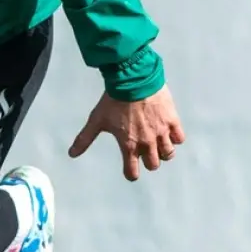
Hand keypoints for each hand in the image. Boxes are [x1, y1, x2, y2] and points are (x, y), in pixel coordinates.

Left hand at [68, 86, 185, 180]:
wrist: (133, 79)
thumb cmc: (113, 100)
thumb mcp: (97, 120)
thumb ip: (84, 139)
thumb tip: (71, 154)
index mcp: (129, 145)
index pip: (132, 171)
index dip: (131, 173)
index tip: (130, 170)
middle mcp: (147, 142)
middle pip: (153, 165)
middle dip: (148, 161)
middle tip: (143, 151)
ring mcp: (161, 132)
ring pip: (168, 154)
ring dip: (162, 152)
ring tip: (157, 143)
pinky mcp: (172, 120)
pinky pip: (179, 138)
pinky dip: (175, 138)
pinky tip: (168, 132)